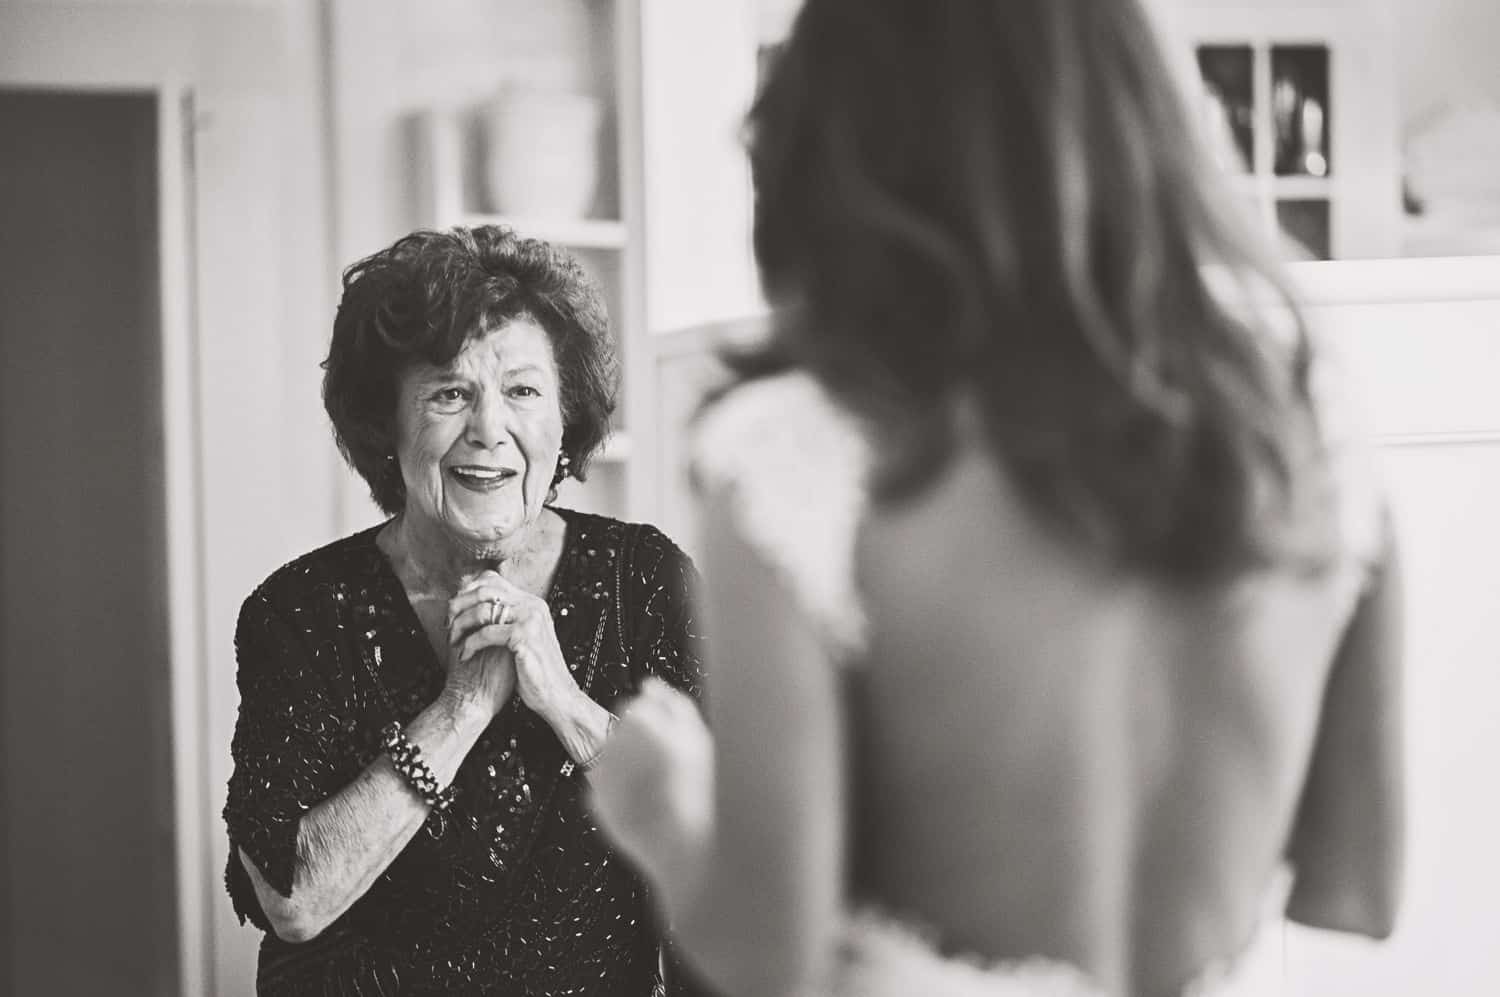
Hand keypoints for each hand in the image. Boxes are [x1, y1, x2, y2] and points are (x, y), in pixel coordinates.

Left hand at [448, 571, 579, 721]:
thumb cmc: (533, 671)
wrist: (556, 695)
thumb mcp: (520, 638)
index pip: (492, 579)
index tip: (453, 612)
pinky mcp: (524, 637)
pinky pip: (486, 633)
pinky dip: (470, 644)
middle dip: (459, 606)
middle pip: (484, 590)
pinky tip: (464, 656)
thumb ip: (504, 621)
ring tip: (453, 641)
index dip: (467, 592)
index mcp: (531, 603)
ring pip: (483, 610)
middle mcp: (532, 605)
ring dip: (461, 626)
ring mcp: (530, 619)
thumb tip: (472, 609)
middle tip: (447, 625)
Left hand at [588, 678, 713, 888]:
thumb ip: (673, 703)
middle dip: (640, 744)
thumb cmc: (698, 792)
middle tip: (666, 767)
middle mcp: (614, 743)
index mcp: (640, 720)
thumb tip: (651, 685)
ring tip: (657, 788)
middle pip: (622, 732)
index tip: (669, 742)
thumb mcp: (700, 737)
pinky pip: (606, 788)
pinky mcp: (596, 801)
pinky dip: (620, 792)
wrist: (684, 842)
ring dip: (629, 767)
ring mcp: (602, 773)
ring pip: (613, 759)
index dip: (657, 726)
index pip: (636, 708)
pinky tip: (644, 802)